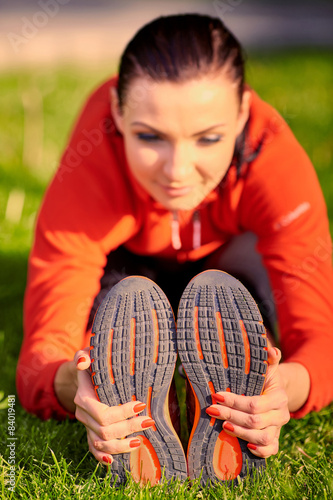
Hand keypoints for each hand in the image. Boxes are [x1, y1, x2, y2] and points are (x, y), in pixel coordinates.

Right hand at [73, 349, 154, 464]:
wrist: (83, 374)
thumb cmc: (91, 362)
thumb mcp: (88, 354)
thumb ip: (83, 356)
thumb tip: (83, 362)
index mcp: (83, 398)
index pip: (103, 413)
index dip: (122, 413)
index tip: (140, 405)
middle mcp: (83, 415)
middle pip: (105, 430)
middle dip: (128, 427)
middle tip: (148, 421)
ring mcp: (86, 425)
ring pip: (101, 443)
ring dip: (120, 446)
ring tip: (139, 441)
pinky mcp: (90, 431)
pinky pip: (93, 449)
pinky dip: (102, 456)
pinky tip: (113, 461)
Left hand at [206, 346, 289, 457]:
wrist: (276, 392)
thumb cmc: (265, 378)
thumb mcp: (267, 368)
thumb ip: (269, 359)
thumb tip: (270, 349)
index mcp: (279, 397)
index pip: (255, 404)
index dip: (235, 402)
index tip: (217, 396)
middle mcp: (281, 415)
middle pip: (255, 421)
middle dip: (231, 416)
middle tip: (212, 410)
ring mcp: (278, 429)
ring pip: (262, 438)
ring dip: (241, 433)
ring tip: (223, 426)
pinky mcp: (275, 440)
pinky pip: (271, 450)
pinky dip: (260, 451)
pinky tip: (245, 446)